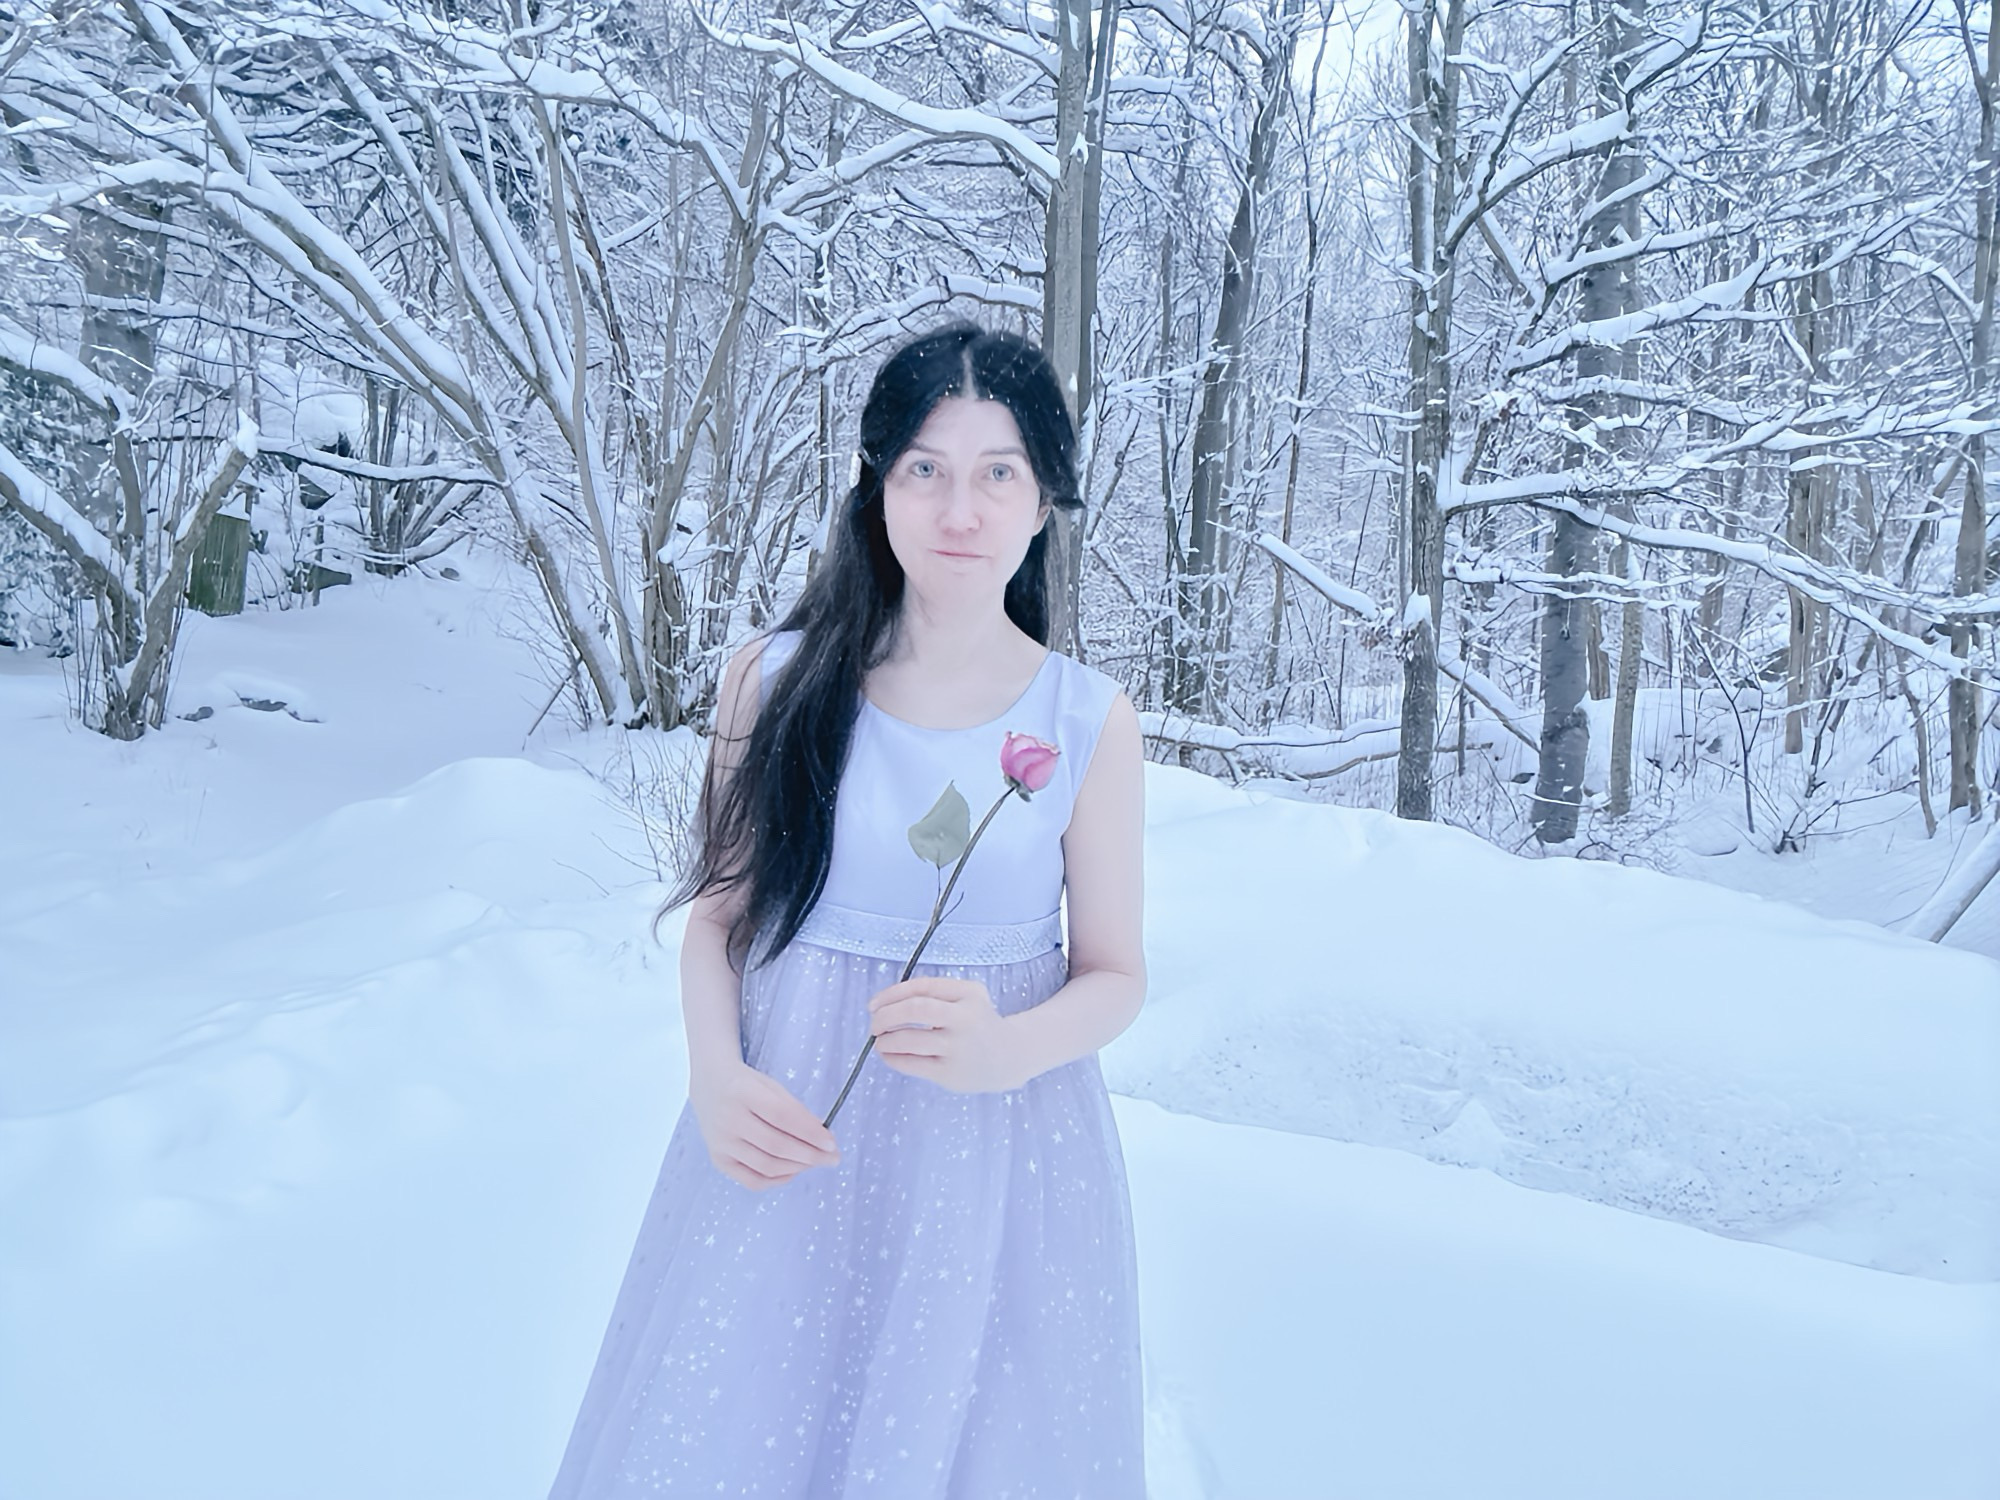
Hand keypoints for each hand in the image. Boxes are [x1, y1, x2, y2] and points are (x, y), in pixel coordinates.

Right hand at [688, 1060, 840, 1190]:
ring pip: (766, 1166)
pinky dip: (777, 1180)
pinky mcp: (718, 1160)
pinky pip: (752, 1181)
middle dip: (810, 1155)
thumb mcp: (771, 1086)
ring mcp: (721, 1143)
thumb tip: (823, 1138)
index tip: (832, 1143)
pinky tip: (793, 1171)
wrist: (709, 1085)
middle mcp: (728, 1119)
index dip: (810, 1133)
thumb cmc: (746, 1085)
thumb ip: (795, 1110)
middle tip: (832, 1158)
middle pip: (776, 1146)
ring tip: (815, 1162)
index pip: (783, 1117)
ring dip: (798, 1168)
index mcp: (742, 1092)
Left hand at [868, 976, 1026, 1093]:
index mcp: (968, 994)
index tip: (874, 1004)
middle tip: (874, 1023)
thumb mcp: (968, 997)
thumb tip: (884, 1004)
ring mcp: (958, 1048)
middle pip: (915, 1010)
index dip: (891, 994)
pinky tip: (888, 1055)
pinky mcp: (950, 1073)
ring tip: (879, 1041)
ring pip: (909, 1039)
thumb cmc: (977, 1022)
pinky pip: (912, 1064)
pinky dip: (893, 1058)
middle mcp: (965, 1018)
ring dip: (885, 1039)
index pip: (921, 987)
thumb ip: (935, 994)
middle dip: (886, 1015)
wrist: (1009, 1057)